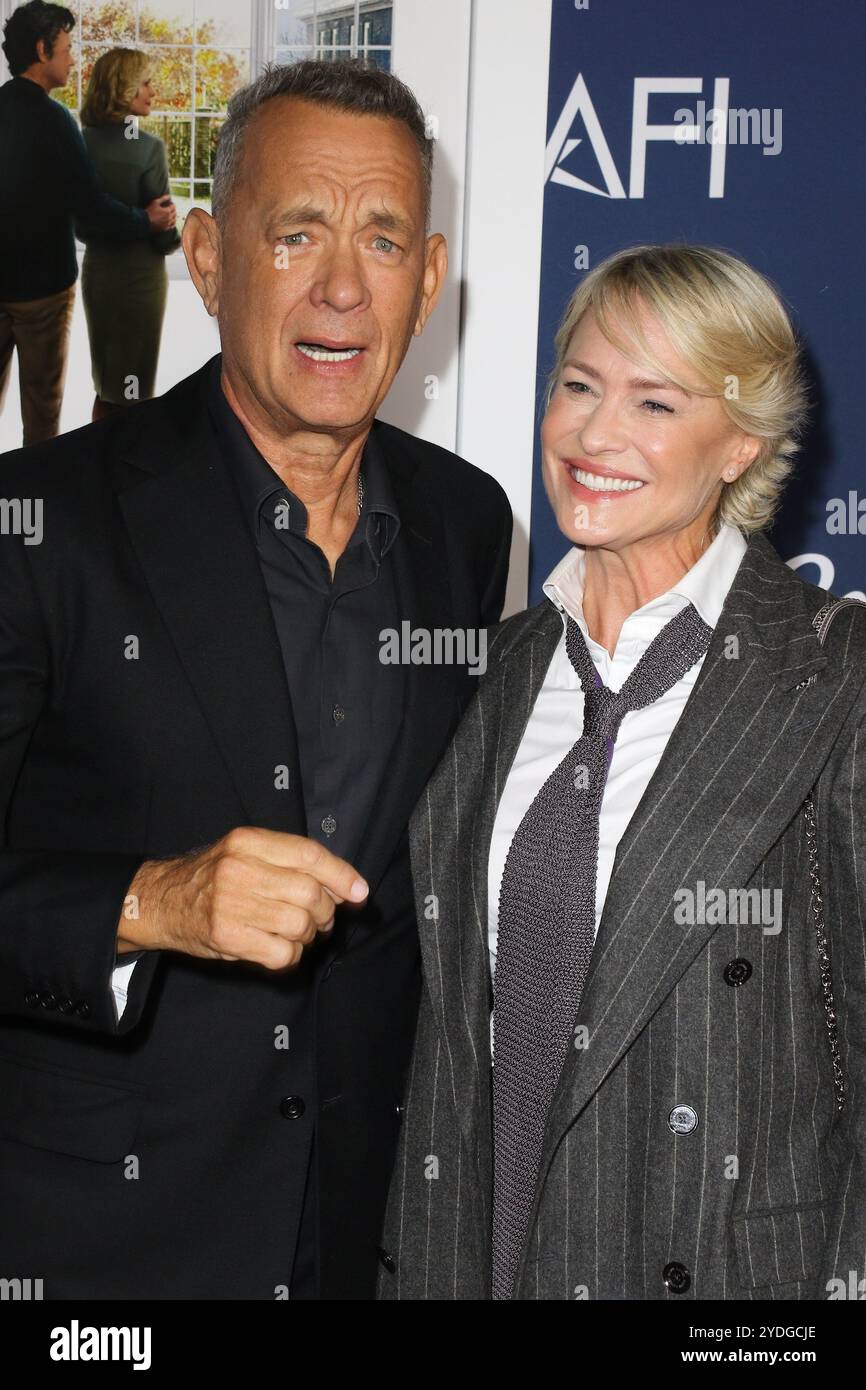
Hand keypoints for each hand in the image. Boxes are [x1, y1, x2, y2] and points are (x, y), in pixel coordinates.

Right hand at [116, 827, 368, 968]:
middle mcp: (240, 868)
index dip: (342, 875)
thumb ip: (288, 861)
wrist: (162, 900)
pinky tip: (279, 948)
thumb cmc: (213, 877)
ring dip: (308, 935)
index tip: (360, 892)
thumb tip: (343, 886)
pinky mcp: (227, 936)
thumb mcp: (245, 852)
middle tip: (320, 919)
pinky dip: (290, 955)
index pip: (309, 854)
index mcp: (248, 841)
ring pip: (300, 925)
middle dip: (325, 912)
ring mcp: (232, 904)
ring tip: (296, 933)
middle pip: (310, 893)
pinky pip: (282, 953)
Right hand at [145, 195, 176, 231]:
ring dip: (174, 216)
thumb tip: (169, 196)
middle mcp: (169, 218)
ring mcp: (167, 224)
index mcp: (167, 211)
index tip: (171, 203)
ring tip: (172, 215)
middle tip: (171, 208)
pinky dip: (172, 223)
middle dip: (174, 210)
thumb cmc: (150, 211)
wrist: (145, 221)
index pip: (174, 206)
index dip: (172, 204)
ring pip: (174, 220)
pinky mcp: (165, 228)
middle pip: (175, 213)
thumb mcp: (155, 202)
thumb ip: (163, 198)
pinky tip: (171, 221)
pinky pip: (172, 226)